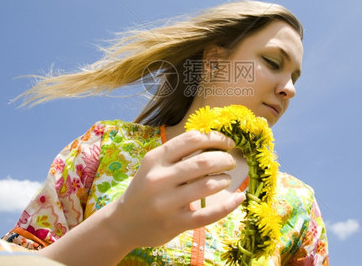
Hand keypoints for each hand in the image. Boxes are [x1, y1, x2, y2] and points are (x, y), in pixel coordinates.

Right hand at [109, 130, 245, 247]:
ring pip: (207, 185)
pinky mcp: (175, 223)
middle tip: (231, 162)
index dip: (216, 138)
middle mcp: (159, 179)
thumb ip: (178, 154)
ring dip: (224, 179)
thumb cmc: (145, 188)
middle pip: (203, 162)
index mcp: (155, 159)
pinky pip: (209, 214)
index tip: (228, 143)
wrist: (123, 222)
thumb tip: (215, 141)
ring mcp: (167, 203)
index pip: (192, 139)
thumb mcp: (154, 165)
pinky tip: (238, 198)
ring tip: (226, 179)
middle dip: (225, 159)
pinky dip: (228, 205)